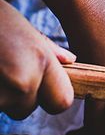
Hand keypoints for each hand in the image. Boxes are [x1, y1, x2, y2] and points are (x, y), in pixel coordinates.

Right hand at [0, 0, 75, 118]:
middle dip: (14, 97)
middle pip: (25, 110)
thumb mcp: (19, 24)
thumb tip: (69, 60)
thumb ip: (45, 48)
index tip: (36, 86)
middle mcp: (23, 80)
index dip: (49, 97)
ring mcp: (0, 93)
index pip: (62, 102)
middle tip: (0, 68)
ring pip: (2, 108)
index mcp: (41, 61)